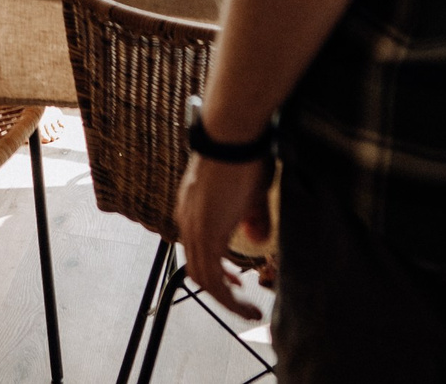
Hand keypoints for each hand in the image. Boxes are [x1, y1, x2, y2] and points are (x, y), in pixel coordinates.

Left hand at [175, 150, 273, 318]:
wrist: (231, 135)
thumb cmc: (244, 155)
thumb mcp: (250, 193)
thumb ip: (252, 218)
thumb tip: (257, 238)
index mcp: (193, 211)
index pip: (197, 251)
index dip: (214, 271)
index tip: (234, 281)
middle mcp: (188, 221)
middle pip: (197, 269)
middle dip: (220, 291)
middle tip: (242, 303)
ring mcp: (195, 227)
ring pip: (204, 279)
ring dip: (227, 300)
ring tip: (249, 311)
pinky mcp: (207, 232)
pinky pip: (213, 278)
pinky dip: (228, 297)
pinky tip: (247, 303)